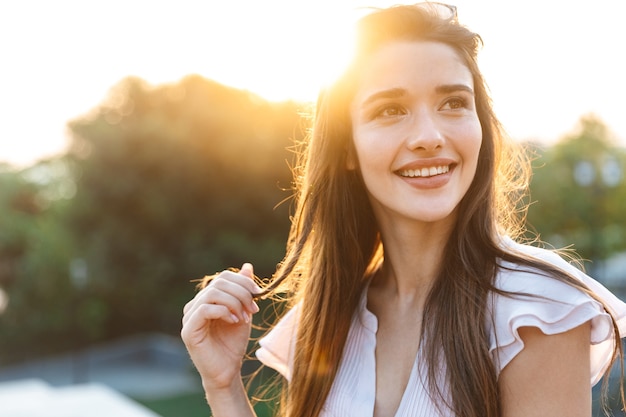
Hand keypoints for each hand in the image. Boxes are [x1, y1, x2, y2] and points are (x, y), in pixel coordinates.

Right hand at [181, 263, 260, 392]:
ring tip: (244, 318)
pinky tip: (234, 322)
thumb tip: (247, 266)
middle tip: (253, 309)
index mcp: (207, 299)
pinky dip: (223, 312)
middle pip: (218, 283)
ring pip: (212, 294)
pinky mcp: (188, 330)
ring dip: (234, 303)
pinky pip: (205, 309)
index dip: (242, 282)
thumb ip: (243, 290)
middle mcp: (195, 305)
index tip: (258, 294)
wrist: (227, 371)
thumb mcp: (243, 312)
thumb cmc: (233, 343)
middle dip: (241, 293)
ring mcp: (189, 317)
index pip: (223, 277)